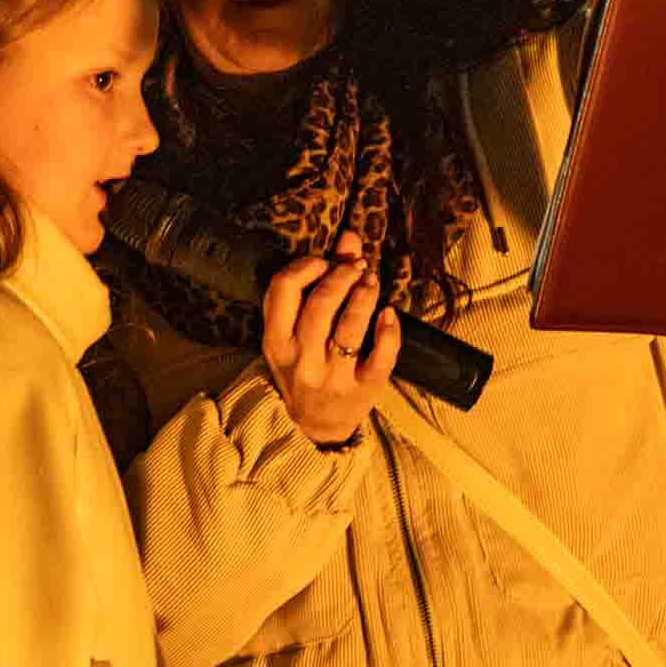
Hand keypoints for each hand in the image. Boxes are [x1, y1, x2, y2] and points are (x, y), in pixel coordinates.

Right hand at [260, 231, 399, 445]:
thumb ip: (319, 283)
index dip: (308, 264)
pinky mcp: (363, 390)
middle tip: (358, 266)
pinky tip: (389, 314)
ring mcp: (332, 377)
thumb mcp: (297, 332)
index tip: (326, 262)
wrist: (314, 428)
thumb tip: (351, 238)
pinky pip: (381, 356)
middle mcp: (301, 359)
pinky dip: (389, 331)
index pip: (283, 287)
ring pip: (351, 326)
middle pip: (322, 302)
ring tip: (372, 281)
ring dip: (366, 294)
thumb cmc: (304, 368)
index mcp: (276, 341)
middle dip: (343, 275)